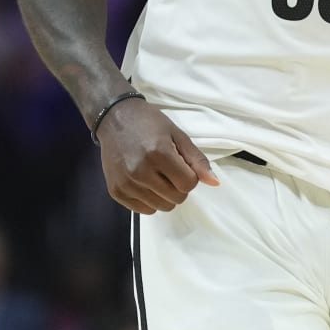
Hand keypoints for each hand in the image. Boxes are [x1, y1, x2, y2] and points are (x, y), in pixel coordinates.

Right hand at [98, 98, 217, 213]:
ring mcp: (126, 183)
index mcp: (159, 154)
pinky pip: (144, 210)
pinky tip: (145, 182)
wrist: (115, 119)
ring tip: (156, 175)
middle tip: (169, 170)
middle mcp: (140, 171)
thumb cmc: (149, 124)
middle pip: (177, 198)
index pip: (189, 184)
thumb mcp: (178, 135)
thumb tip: (215, 183)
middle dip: (179, 186)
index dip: (190, 176)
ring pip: (161, 207)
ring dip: (165, 195)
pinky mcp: (115, 192)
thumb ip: (197, 160)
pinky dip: (150, 200)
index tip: (181, 165)